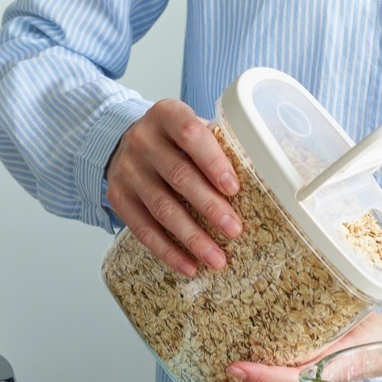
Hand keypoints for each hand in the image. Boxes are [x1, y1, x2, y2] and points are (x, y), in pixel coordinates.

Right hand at [106, 98, 242, 276]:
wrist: (125, 142)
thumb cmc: (176, 140)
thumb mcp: (194, 129)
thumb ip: (219, 146)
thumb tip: (263, 179)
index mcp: (166, 115)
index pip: (190, 134)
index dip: (213, 162)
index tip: (234, 188)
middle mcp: (142, 140)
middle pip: (179, 176)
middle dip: (209, 206)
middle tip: (235, 230)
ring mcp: (127, 170)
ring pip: (162, 208)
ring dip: (192, 237)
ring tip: (217, 259)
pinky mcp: (118, 197)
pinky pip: (143, 229)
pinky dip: (168, 251)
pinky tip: (189, 266)